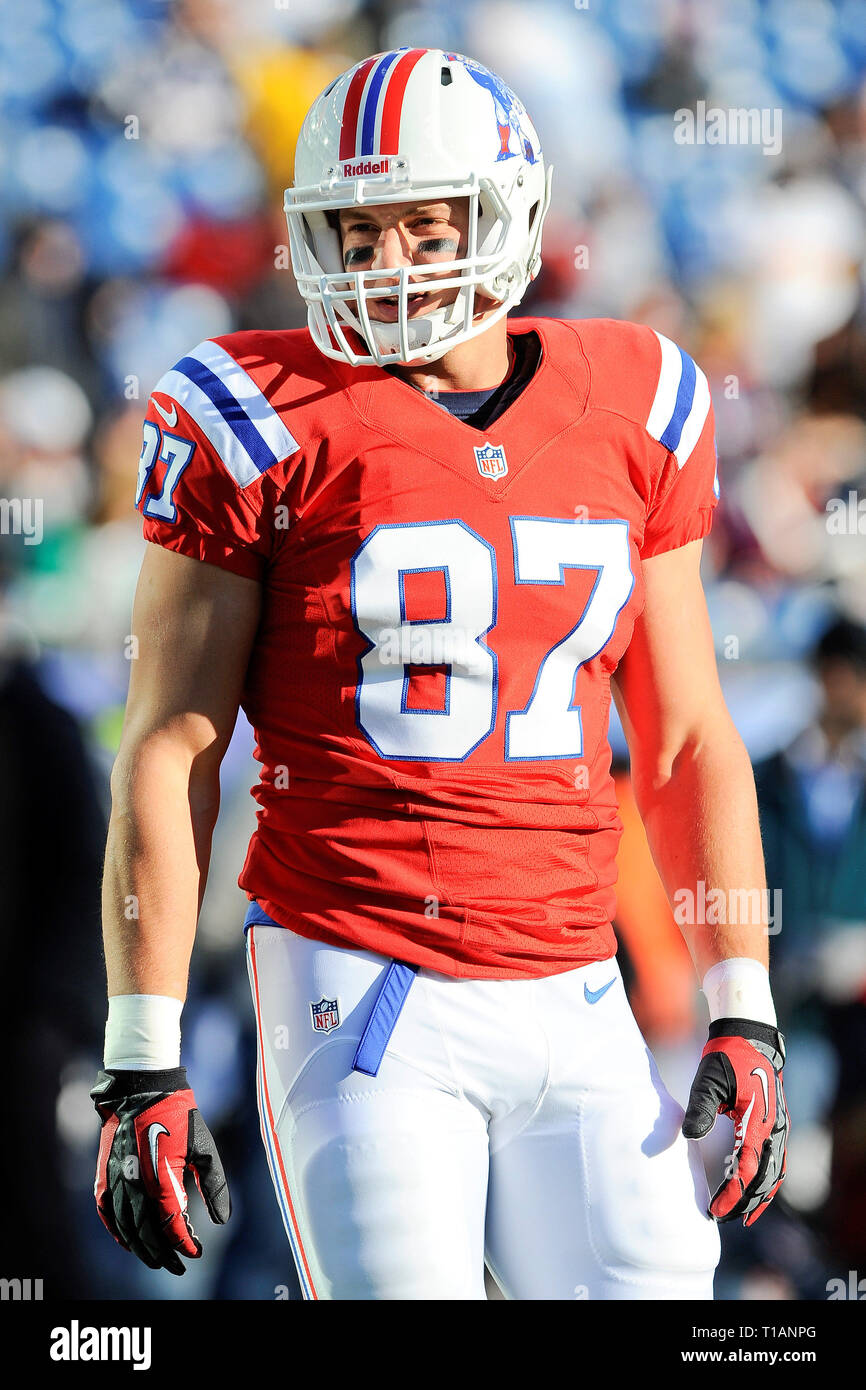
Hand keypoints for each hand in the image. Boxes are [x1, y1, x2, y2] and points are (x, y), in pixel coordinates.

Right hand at [91, 1067, 230, 1274]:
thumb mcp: (204, 1147)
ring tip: (156, 1259)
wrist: (141, 1088)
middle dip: (163, 1254)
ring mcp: (117, 1182)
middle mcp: (136, 1186)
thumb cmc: (178, 1115)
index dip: (184, 1244)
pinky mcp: (104, 1176)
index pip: (172, 1226)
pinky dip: (117, 1232)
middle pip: (147, 1234)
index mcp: (161, 1180)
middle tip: (177, 1266)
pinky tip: (128, 1241)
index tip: (196, 1253)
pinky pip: (107, 1213)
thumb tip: (222, 1221)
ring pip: (126, 1228)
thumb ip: (214, 1185)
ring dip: (141, 1248)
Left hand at [682, 1019, 788, 1226]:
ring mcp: (778, 1127)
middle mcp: (773, 1128)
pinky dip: (767, 1180)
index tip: (716, 1210)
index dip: (732, 1194)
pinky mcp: (775, 1123)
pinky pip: (776, 1160)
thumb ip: (700, 1109)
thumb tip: (689, 1136)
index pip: (747, 1169)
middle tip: (723, 1220)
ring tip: (742, 1216)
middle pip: (764, 1178)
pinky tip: (753, 1189)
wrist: (748, 1037)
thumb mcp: (708, 1080)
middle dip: (746, 1202)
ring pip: (775, 1172)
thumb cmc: (726, 1057)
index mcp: (758, 1121)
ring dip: (760, 1196)